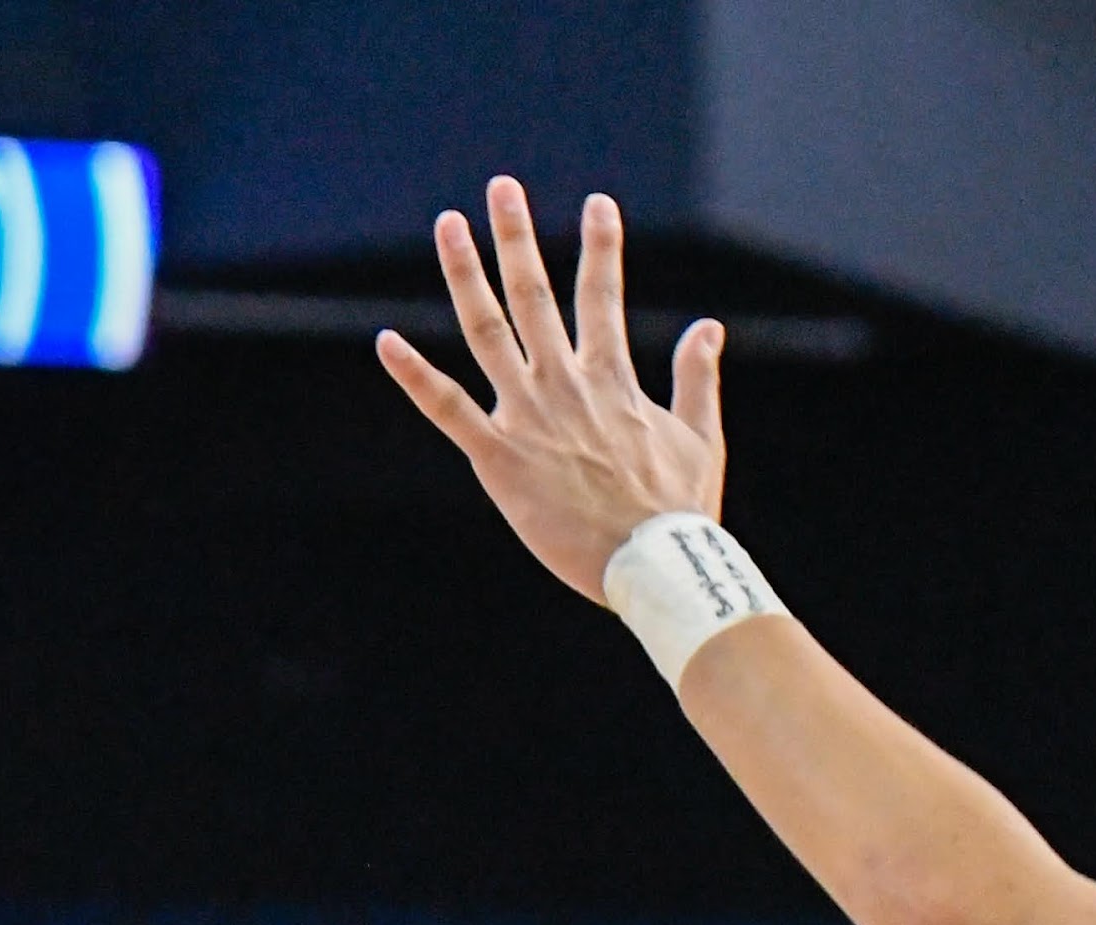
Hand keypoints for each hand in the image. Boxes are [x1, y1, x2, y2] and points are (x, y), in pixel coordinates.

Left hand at [379, 178, 728, 603]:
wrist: (655, 564)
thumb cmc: (680, 512)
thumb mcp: (702, 438)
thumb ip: (698, 377)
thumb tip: (709, 327)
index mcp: (612, 380)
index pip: (603, 296)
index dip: (601, 246)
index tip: (598, 203)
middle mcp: (564, 385)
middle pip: (534, 295)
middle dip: (517, 236)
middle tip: (502, 188)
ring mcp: (527, 417)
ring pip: (487, 330)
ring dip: (465, 274)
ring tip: (449, 224)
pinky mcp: (498, 457)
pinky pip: (447, 408)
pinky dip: (415, 375)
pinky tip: (386, 341)